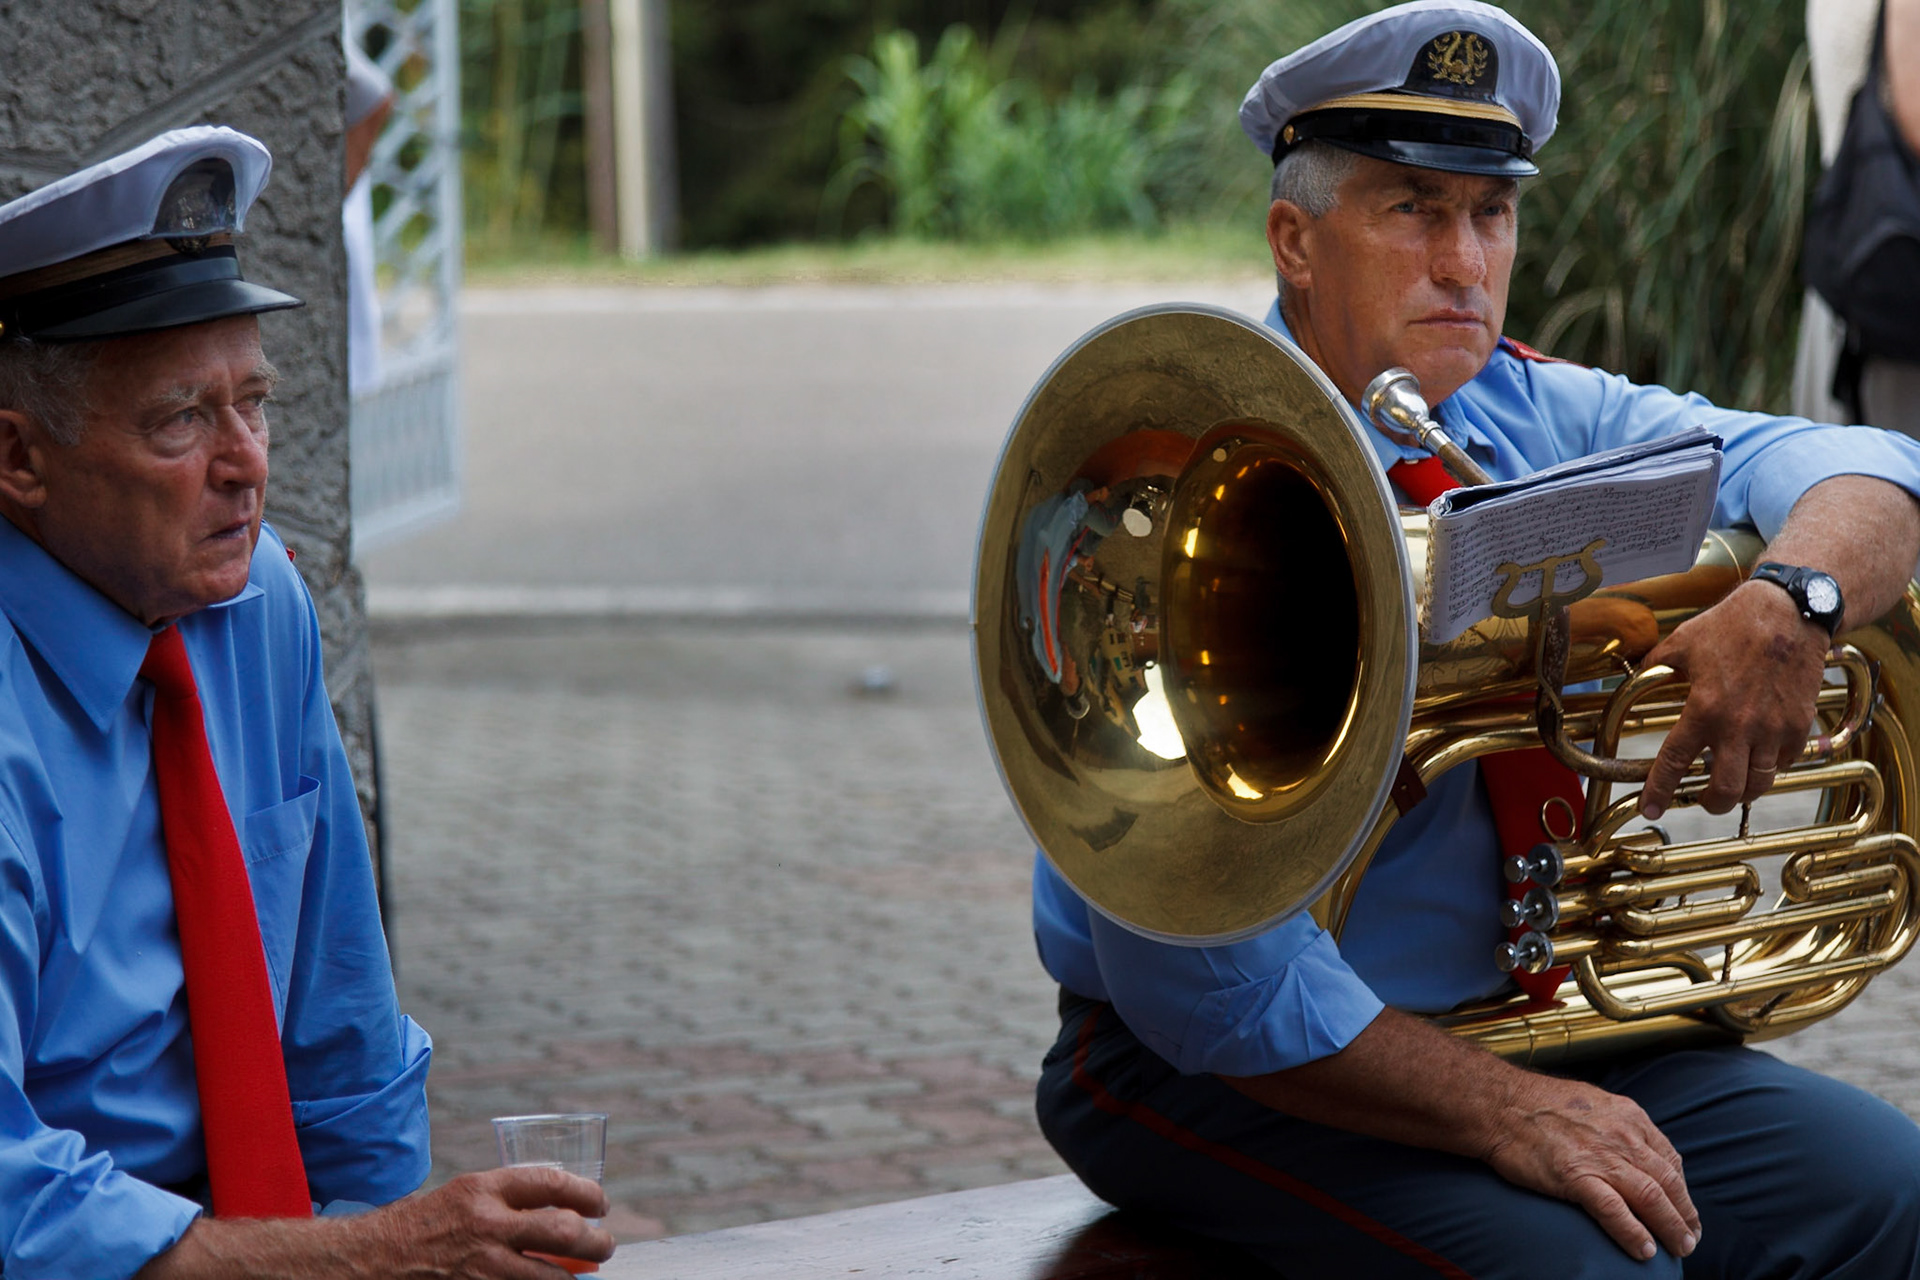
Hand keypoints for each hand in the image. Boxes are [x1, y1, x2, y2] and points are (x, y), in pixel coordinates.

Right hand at [358, 1167, 614, 1277]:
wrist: (376, 1258)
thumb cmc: (427, 1222)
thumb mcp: (467, 1193)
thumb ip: (510, 1198)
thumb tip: (563, 1208)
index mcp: (484, 1189)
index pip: (553, 1183)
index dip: (587, 1194)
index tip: (601, 1205)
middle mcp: (486, 1224)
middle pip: (563, 1232)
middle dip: (596, 1241)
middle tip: (605, 1245)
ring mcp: (482, 1265)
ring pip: (550, 1276)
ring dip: (576, 1277)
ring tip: (587, 1273)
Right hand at [1481, 1073, 1699, 1260]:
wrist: (1497, 1103)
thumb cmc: (1535, 1102)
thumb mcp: (1591, 1102)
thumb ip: (1616, 1124)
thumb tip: (1629, 1146)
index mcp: (1628, 1116)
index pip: (1669, 1158)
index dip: (1682, 1190)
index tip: (1684, 1209)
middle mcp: (1622, 1135)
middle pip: (1668, 1182)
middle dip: (1685, 1214)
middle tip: (1690, 1238)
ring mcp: (1600, 1156)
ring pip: (1651, 1198)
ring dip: (1671, 1228)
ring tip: (1679, 1248)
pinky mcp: (1576, 1175)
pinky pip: (1614, 1210)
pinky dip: (1633, 1233)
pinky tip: (1643, 1250)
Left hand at [1637, 580, 1828, 818]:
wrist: (1790, 612)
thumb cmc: (1733, 624)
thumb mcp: (1682, 642)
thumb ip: (1656, 666)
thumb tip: (1637, 674)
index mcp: (1703, 709)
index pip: (1675, 762)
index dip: (1659, 791)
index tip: (1651, 809)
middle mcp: (1739, 726)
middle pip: (1726, 789)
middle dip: (1711, 803)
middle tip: (1704, 800)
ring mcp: (1773, 728)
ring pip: (1759, 783)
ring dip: (1743, 791)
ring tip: (1733, 786)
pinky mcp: (1799, 725)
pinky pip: (1784, 762)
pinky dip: (1770, 768)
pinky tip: (1760, 759)